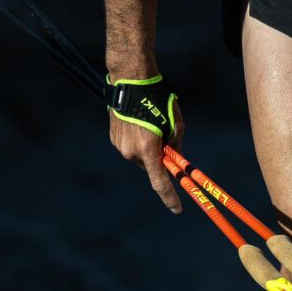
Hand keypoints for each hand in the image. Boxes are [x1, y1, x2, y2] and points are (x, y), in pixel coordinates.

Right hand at [108, 92, 184, 212]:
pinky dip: (138, 142)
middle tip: (167, 145)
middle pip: (151, 168)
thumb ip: (176, 145)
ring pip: (140, 157)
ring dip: (149, 150)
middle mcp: (131, 152)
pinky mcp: (114, 138)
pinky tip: (141, 123)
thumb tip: (177, 159)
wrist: (131, 81)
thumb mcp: (175, 123)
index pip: (160, 182)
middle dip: (161, 162)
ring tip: (151, 125)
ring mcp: (120, 146)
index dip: (170, 197)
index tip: (177, 209)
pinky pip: (130, 147)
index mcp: (148, 149)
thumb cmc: (157, 100)